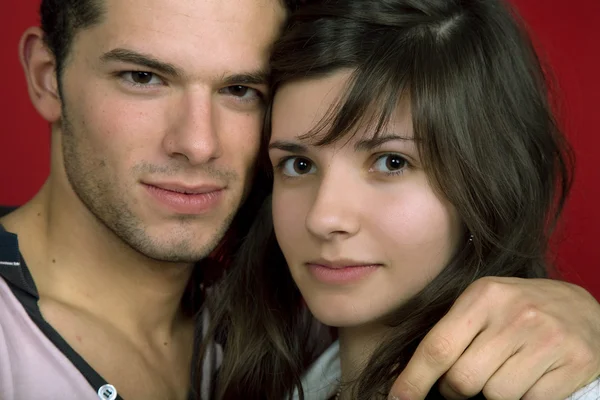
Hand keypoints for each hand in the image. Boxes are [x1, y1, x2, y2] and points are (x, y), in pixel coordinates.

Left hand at [389, 277, 599, 399]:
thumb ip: (454, 331)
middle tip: (466, 380)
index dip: (414, 380)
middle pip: (463, 379)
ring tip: (505, 370)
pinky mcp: (574, 362)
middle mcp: (515, 313)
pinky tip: (531, 377)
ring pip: (496, 395)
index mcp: (484, 295)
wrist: (582, 308)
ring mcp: (547, 338)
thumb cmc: (520, 309)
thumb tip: (415, 372)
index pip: (438, 347)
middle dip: (455, 390)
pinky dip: (524, 398)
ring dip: (493, 392)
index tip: (399, 398)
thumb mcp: (485, 305)